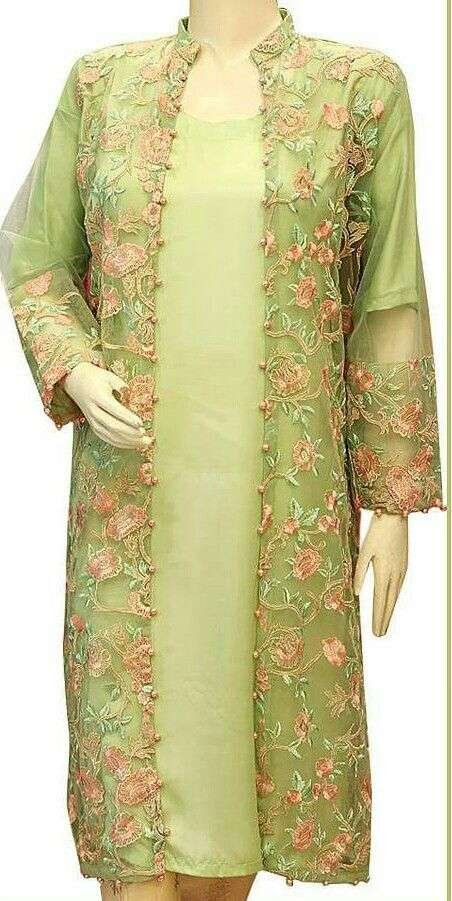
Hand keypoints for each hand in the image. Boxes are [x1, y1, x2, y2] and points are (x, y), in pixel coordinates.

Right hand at [63, 362, 151, 450]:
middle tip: (146, 436)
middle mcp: (94, 411)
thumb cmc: (95, 378)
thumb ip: (121, 385)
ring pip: (110, 436)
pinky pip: (106, 438)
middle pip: (113, 426)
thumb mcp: (109, 376)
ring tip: (143, 443)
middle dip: (131, 433)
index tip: (141, 423)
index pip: (114, 410)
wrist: (76, 382)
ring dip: (128, 441)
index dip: (128, 418)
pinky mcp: (93, 426)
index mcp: (98, 397)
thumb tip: (131, 396)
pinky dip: (120, 443)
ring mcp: (93, 421)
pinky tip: (132, 444)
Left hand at [353, 512, 407, 636]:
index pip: (380, 601)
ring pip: (396, 595)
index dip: (377, 618)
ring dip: (390, 610)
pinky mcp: (404, 564)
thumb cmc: (376, 531)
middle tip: (379, 634)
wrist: (395, 516)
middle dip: (384, 619)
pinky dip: (394, 597)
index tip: (375, 632)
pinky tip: (391, 601)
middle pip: (389, 602)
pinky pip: (399, 586)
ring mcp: (401, 569)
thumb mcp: (364, 551)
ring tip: (384, 623)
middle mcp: (395, 573)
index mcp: (383, 571)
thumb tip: (356, 592)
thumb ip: (359, 572)